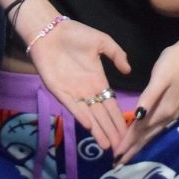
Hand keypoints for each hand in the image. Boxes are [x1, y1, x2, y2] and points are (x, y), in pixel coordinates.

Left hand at [28, 19, 130, 148]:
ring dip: (98, 130)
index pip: (111, 103)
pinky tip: (89, 127)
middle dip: (111, 130)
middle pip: (102, 114)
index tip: (128, 132)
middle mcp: (87, 90)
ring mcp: (73, 92)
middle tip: (121, 148)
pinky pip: (72, 106)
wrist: (50, 30)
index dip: (118, 118)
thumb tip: (128, 71)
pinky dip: (80, 116)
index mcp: (98, 79)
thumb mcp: (102, 41)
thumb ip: (116, 54)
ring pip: (89, 116)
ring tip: (107, 145)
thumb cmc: (75, 34)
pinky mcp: (59, 91)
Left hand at [112, 40, 178, 164]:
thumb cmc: (174, 63)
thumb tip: (138, 119)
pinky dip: (146, 135)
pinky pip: (156, 127)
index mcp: (163, 110)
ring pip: (151, 134)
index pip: (140, 131)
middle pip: (146, 137)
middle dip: (132, 150)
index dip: (128, 143)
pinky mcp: (173, 108)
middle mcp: (167, 117)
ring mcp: (172, 113)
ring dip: (139, 145)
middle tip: (117, 163)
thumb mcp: (159, 78)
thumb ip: (149, 98)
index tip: (115, 156)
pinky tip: (142, 136)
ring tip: (127, 154)